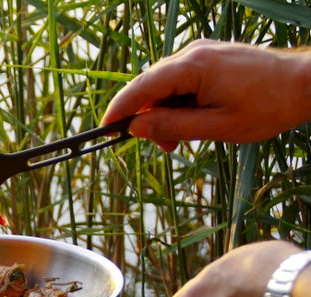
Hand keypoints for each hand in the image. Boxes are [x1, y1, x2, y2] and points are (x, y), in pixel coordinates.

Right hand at [101, 40, 310, 151]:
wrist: (305, 84)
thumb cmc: (268, 106)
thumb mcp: (217, 127)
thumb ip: (172, 127)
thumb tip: (135, 128)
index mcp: (193, 66)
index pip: (141, 87)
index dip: (119, 109)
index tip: (104, 129)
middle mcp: (193, 53)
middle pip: (150, 85)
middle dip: (146, 117)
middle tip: (161, 146)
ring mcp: (202, 52)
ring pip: (165, 85)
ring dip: (164, 113)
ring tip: (181, 139)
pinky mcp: (211, 58)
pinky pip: (181, 80)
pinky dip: (178, 103)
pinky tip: (191, 121)